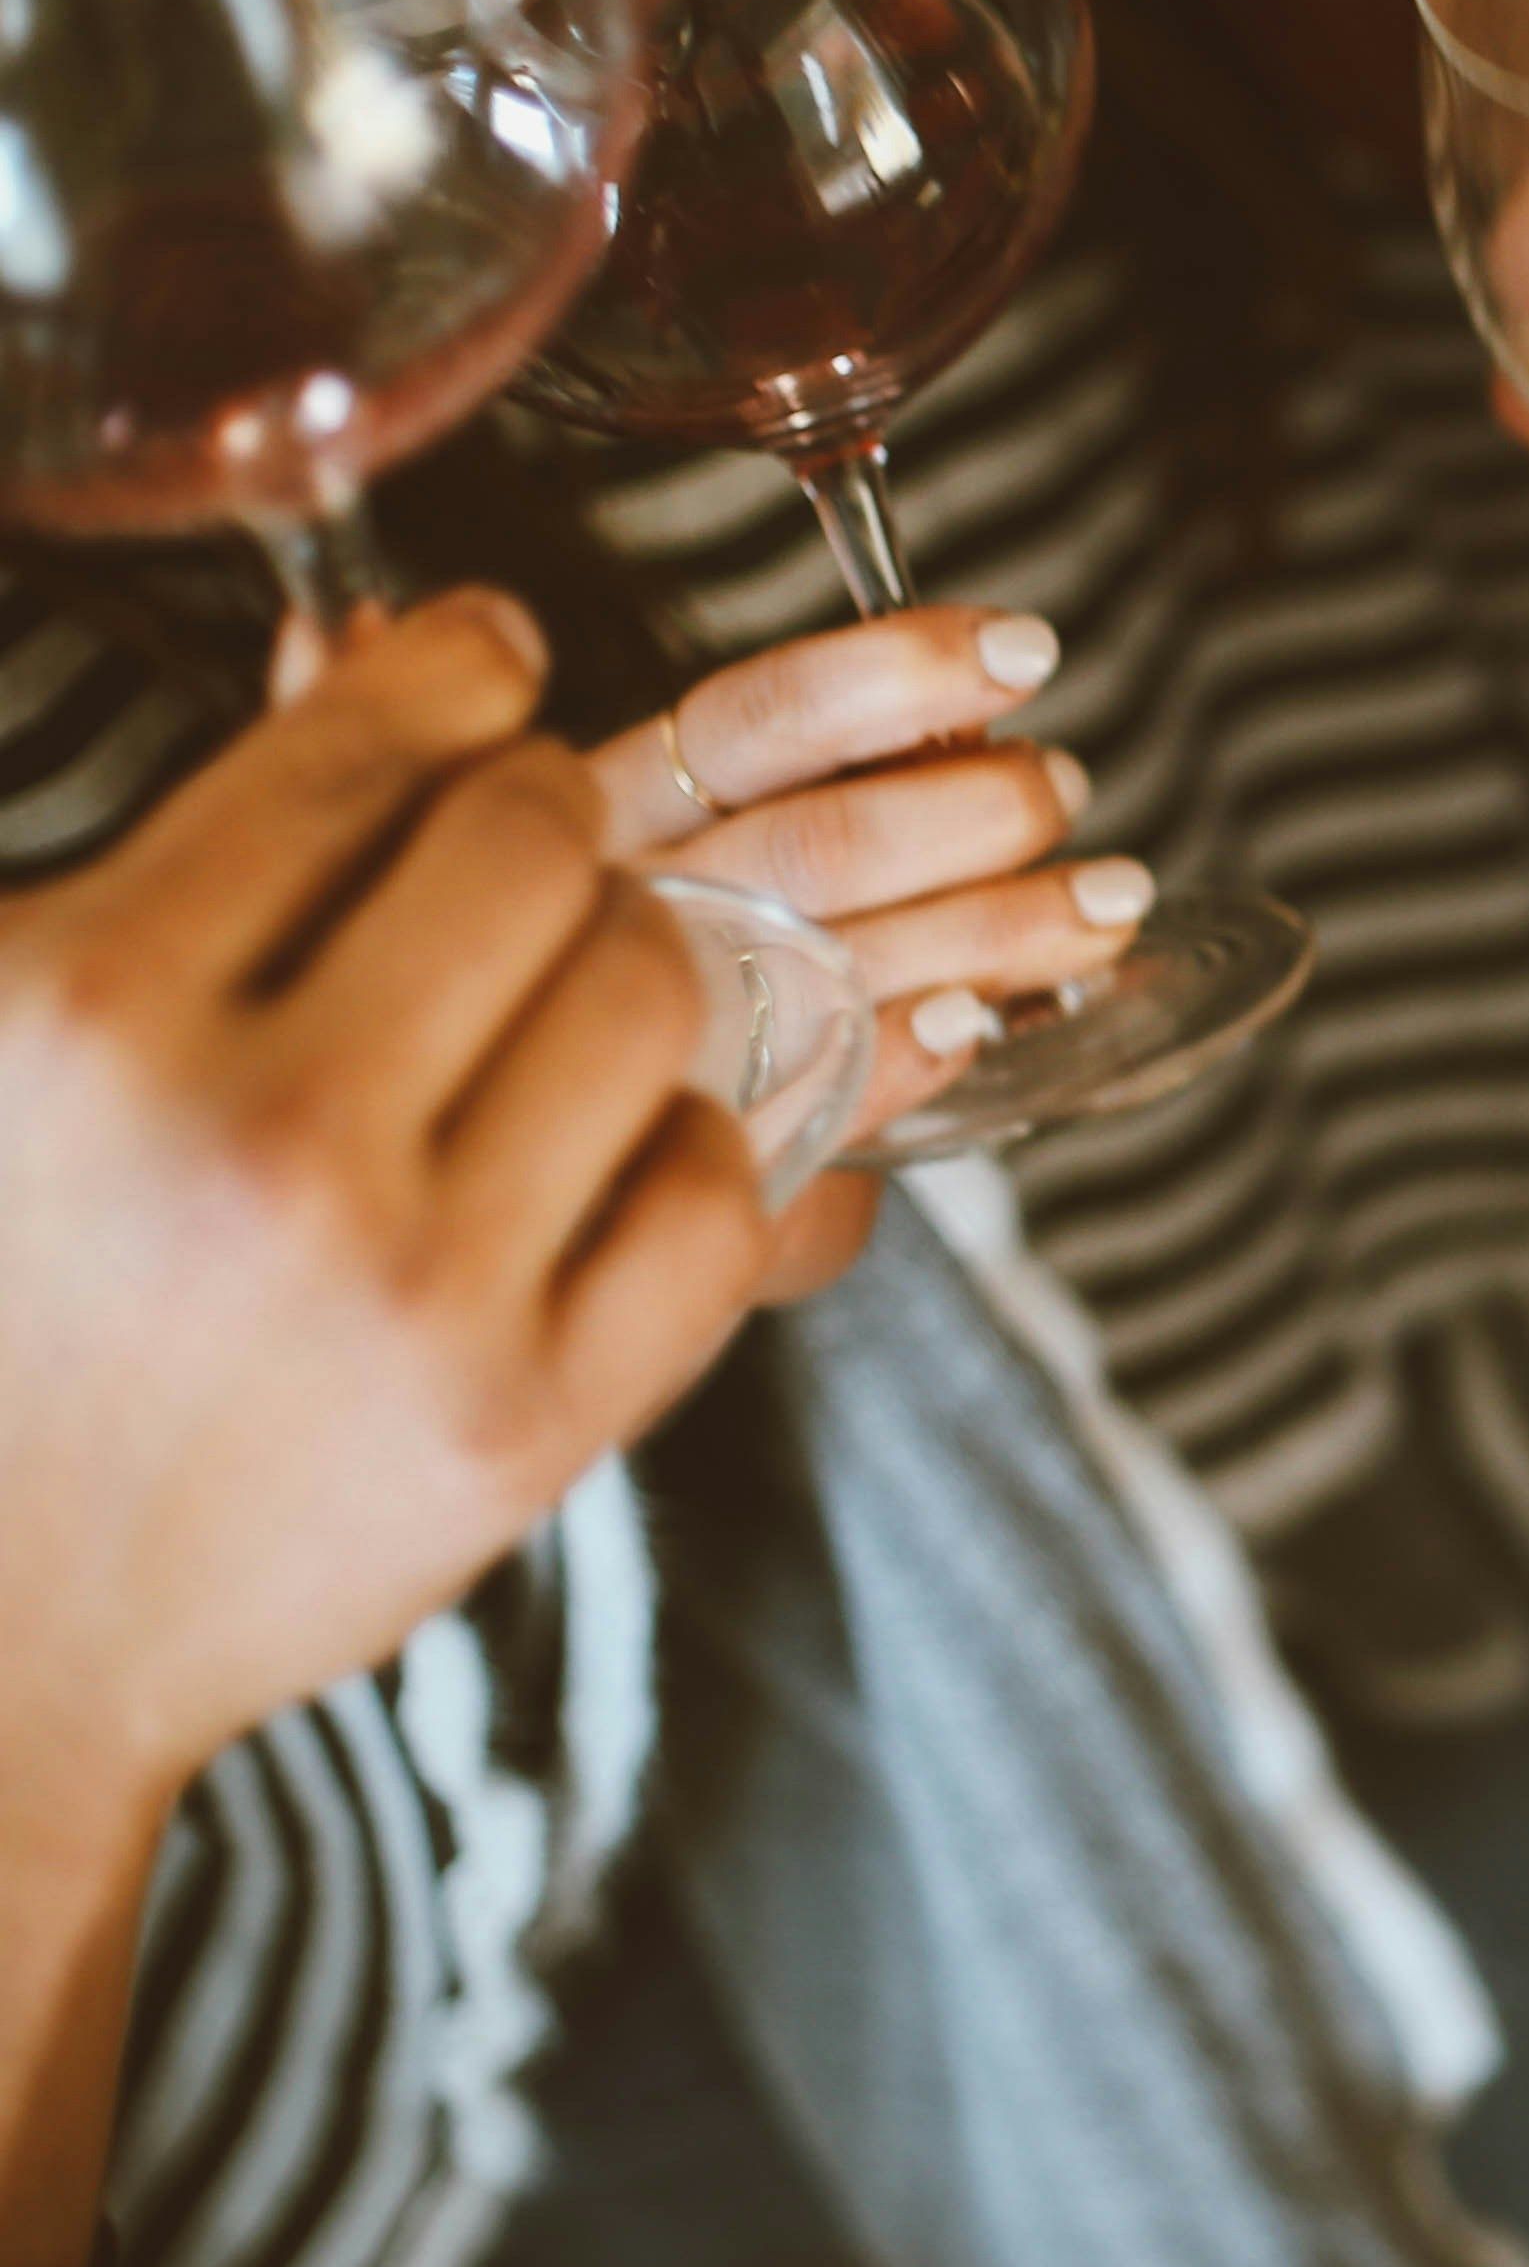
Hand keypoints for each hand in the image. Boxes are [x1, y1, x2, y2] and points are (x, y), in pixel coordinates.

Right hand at [0, 594, 776, 1829]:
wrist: (0, 1626)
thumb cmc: (5, 1288)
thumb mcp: (14, 1036)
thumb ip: (193, 857)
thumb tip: (360, 640)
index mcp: (89, 1009)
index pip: (359, 755)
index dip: (457, 675)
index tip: (493, 663)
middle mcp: (259, 1136)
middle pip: (540, 845)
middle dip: (546, 825)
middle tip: (525, 858)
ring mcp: (412, 1287)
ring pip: (656, 991)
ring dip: (633, 969)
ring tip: (562, 1004)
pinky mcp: (529, 1421)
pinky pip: (718, 1186)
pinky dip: (688, 1147)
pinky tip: (608, 1156)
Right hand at [594, 605, 1122, 1287]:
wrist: (584, 1162)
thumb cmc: (678, 956)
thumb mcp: (719, 833)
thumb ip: (828, 779)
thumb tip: (979, 735)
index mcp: (618, 805)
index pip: (753, 719)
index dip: (892, 675)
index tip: (1022, 649)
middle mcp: (628, 909)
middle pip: (817, 841)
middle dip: (976, 809)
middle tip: (1063, 787)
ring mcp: (661, 1032)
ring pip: (840, 958)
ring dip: (999, 923)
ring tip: (1107, 898)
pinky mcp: (701, 1141)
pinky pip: (825, 1091)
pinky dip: (916, 1045)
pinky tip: (982, 1018)